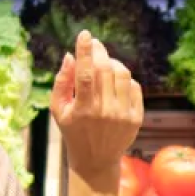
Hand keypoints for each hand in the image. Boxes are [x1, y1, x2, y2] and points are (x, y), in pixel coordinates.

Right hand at [51, 30, 141, 188]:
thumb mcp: (58, 110)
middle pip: (105, 69)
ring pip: (122, 74)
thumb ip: (61, 82)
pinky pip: (134, 86)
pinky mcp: (136, 117)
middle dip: (99, 51)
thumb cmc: (73, 131)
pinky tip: (115, 81)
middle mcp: (104, 112)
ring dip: (113, 62)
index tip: (85, 34)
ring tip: (105, 63)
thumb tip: (71, 55)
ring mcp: (123, 115)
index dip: (85, 51)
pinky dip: (125, 78)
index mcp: (82, 110)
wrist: (96, 161)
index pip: (85, 74)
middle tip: (95, 44)